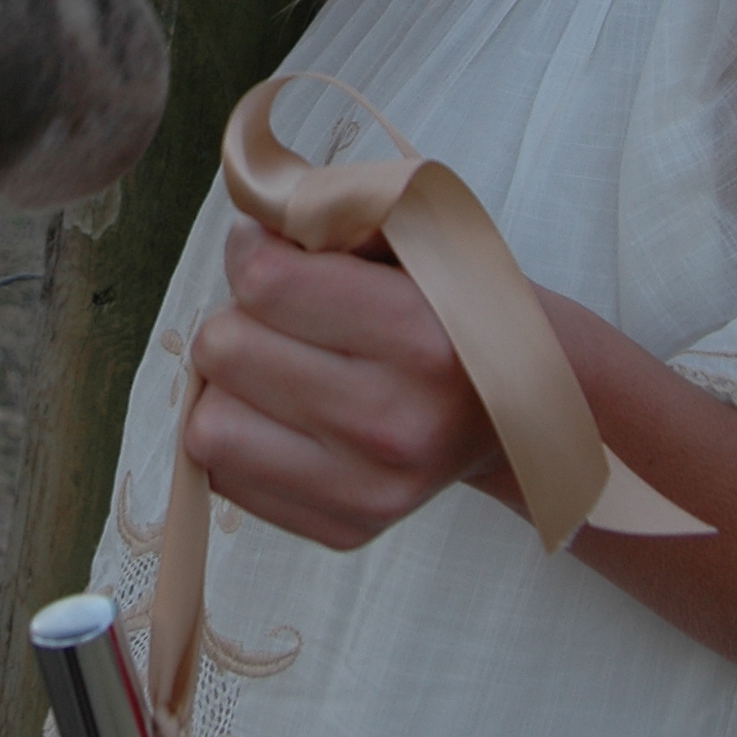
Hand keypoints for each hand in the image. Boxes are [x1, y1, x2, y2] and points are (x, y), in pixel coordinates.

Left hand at [184, 217, 502, 548]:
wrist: (528, 410)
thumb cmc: (458, 308)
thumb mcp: (417, 239)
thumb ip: (331, 215)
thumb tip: (246, 206)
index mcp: (419, 337)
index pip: (264, 282)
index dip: (250, 249)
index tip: (270, 248)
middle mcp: (394, 423)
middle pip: (223, 349)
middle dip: (238, 317)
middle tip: (279, 314)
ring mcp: (368, 489)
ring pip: (207, 425)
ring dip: (228, 386)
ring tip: (274, 366)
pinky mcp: (346, 530)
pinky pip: (225, 477)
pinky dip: (241, 437)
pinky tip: (285, 416)